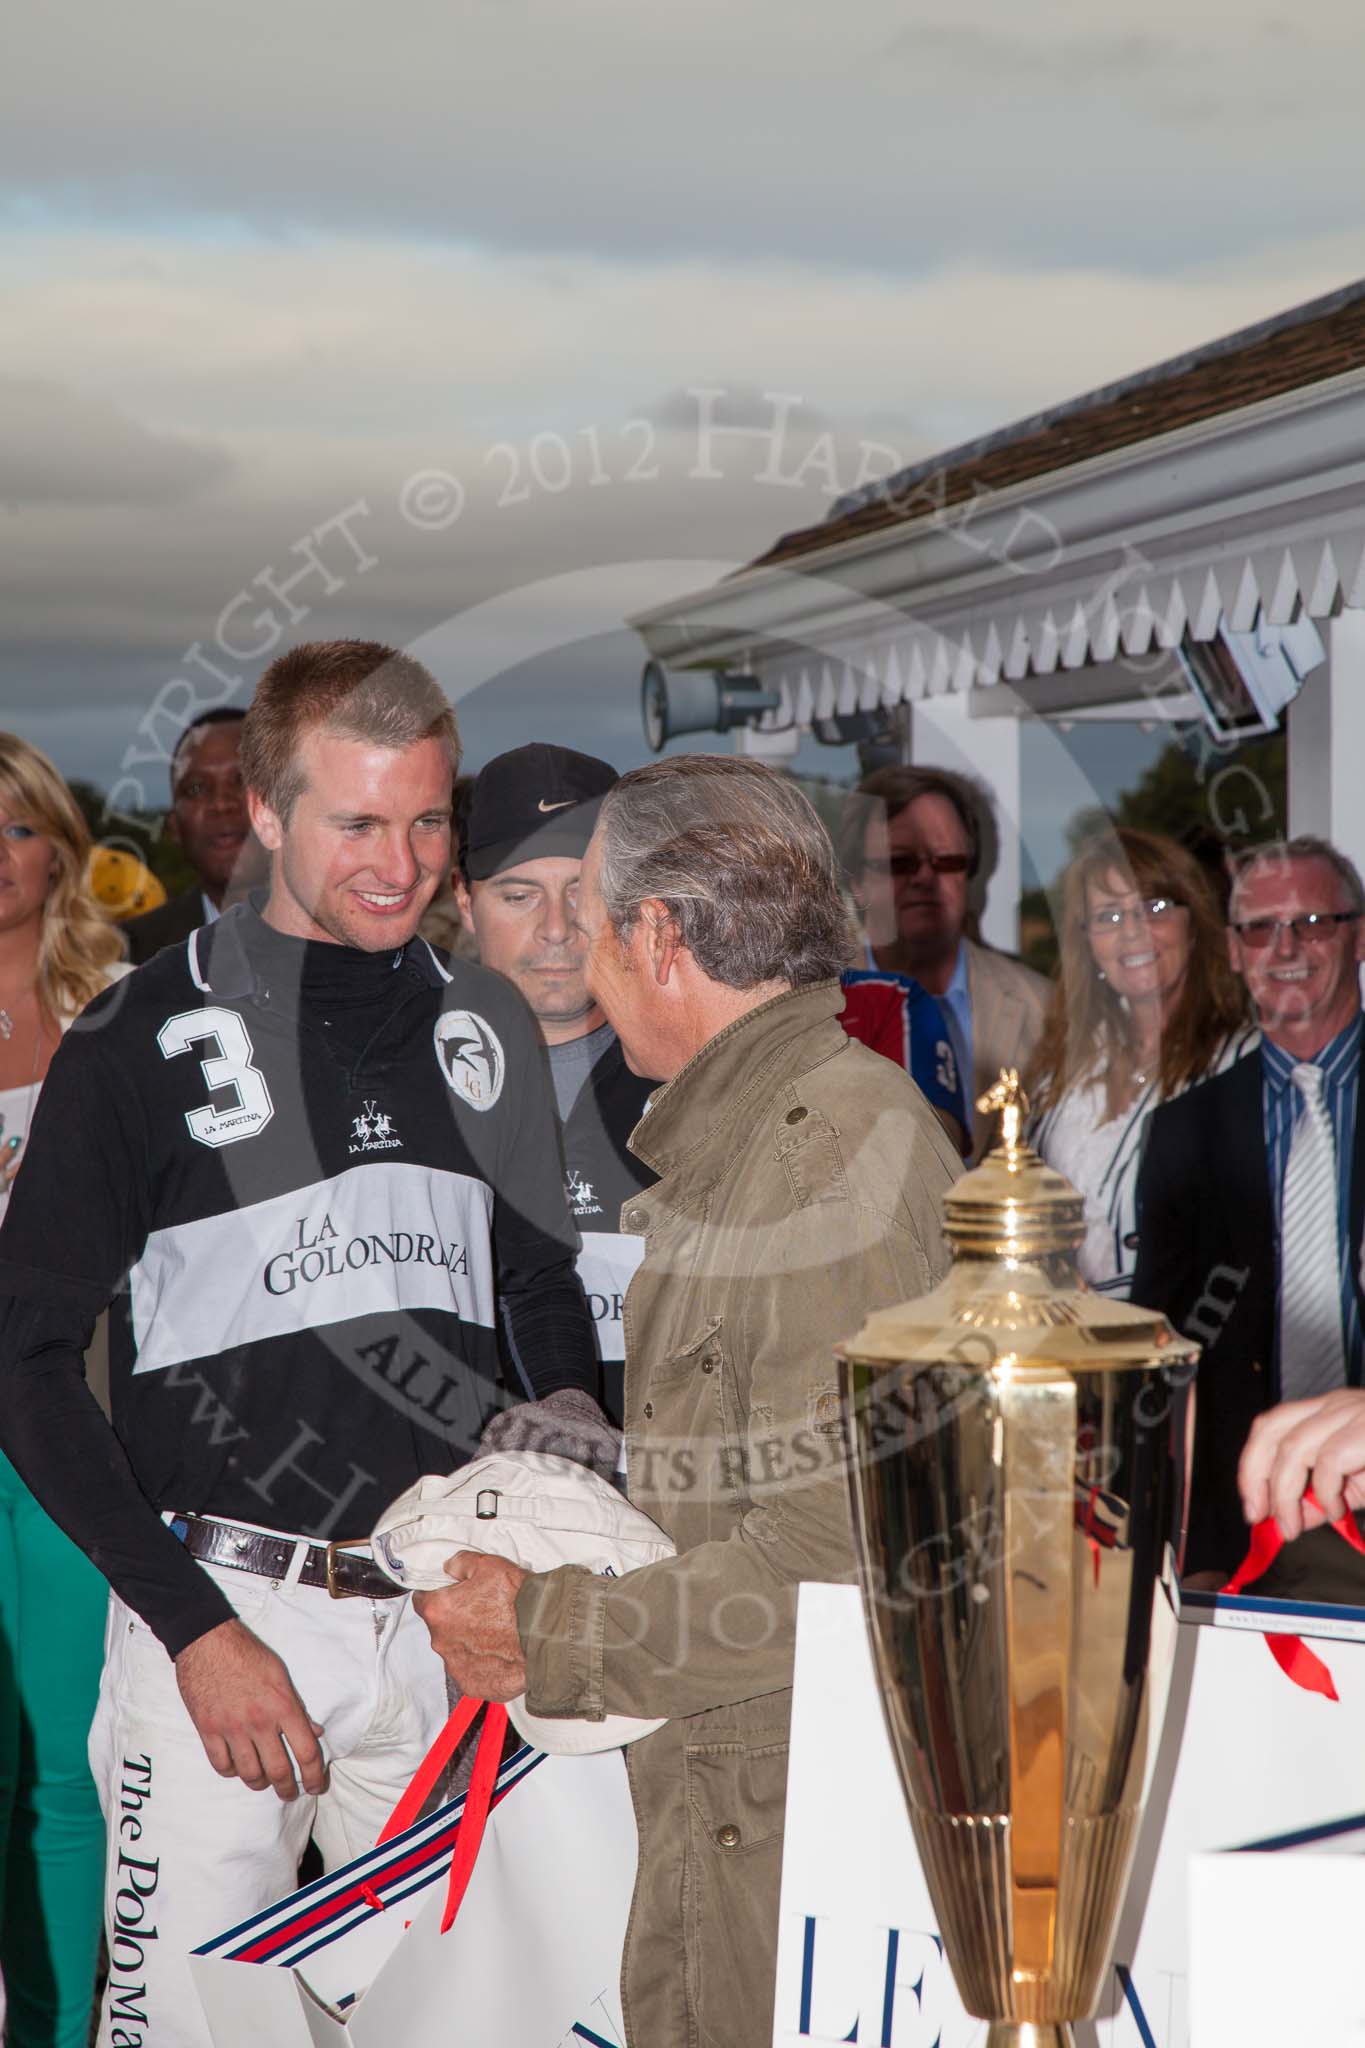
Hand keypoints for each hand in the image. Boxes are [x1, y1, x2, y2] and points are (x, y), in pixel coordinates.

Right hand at [175, 1618, 326, 1800]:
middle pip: (279, 1770)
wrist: (208, 1642)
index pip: (306, 1751)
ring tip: (263, 1781)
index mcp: (283, 1706)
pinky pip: (222, 1766)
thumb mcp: (281, 1676)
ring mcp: (232, 1728)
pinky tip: (237, 1767)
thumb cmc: (248, 1655)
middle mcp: (259, 1721)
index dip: (315, 1776)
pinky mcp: (207, 1731)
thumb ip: (297, 1707)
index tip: (316, 1786)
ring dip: (260, 1783)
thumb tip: (315, 1732)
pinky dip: (232, 1772)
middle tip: (289, 1793)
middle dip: (287, 1788)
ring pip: (250, 1774)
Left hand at [413, 1551, 528, 1702]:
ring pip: (456, 1652)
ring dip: (470, 1644)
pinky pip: (472, 1672)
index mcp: (439, 1611)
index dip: (438, 1595)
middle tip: (485, 1613)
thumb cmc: (517, 1600)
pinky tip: (502, 1654)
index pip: (423, 1601)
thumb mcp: (488, 1565)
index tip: (453, 1595)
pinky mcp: (472, 1685)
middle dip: (458, 1621)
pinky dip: (483, 1665)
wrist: (544, 1635)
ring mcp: (456, 1667)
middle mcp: (442, 1642)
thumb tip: (450, 1567)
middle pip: (441, 1628)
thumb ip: (460, 1564)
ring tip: (498, 1636)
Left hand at [1238, 1390, 1364, 1539]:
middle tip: (1262, 1517)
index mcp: (1330, 1411)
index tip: (1254, 1507)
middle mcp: (1336, 1404)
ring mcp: (1354, 1411)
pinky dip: (1324, 1493)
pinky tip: (1337, 1511)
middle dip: (1255, 1476)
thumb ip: (1324, 1495)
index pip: (1272, 1426)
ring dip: (1285, 1494)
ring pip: (1293, 1447)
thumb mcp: (1359, 1482)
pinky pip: (1329, 1461)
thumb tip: (1292, 1516)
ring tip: (1294, 1525)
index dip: (1253, 1467)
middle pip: (1271, 1429)